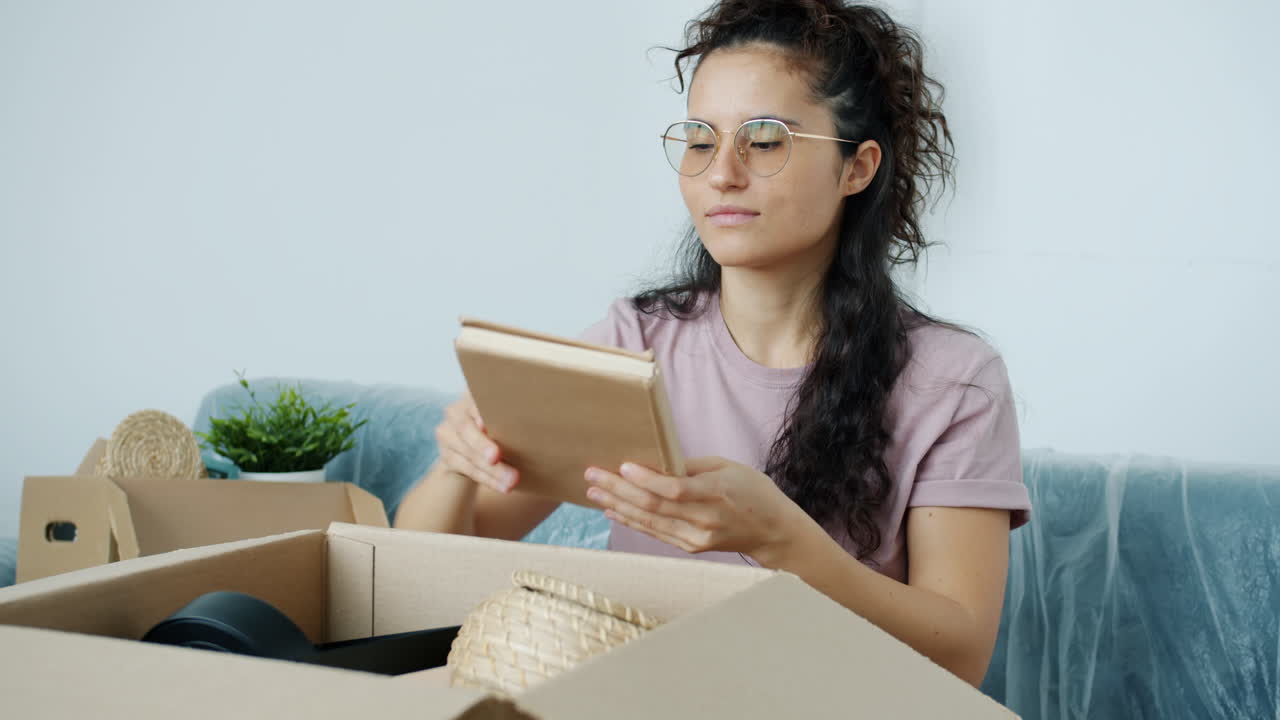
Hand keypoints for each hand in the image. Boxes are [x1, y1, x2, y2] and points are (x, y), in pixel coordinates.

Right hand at [433, 390, 518, 492]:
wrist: (477, 445)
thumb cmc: (503, 425)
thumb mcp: (506, 416)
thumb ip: (513, 415)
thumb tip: (541, 418)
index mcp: (472, 394)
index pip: (473, 399)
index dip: (477, 410)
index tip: (484, 422)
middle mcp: (455, 411)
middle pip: (466, 429)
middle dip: (482, 445)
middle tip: (496, 457)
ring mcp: (447, 434)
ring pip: (469, 454)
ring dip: (492, 470)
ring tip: (512, 481)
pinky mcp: (447, 456)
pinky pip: (467, 469)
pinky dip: (488, 480)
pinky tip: (503, 487)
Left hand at [583, 456, 805, 558]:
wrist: (773, 532)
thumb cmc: (753, 491)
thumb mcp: (728, 467)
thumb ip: (691, 465)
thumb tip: (655, 460)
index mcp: (717, 493)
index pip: (674, 489)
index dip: (646, 480)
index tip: (622, 466)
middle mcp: (705, 519)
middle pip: (654, 506)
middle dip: (619, 490)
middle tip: (593, 475)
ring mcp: (697, 538)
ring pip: (649, 522)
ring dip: (618, 506)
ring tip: (594, 492)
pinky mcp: (691, 547)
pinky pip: (655, 533)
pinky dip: (632, 521)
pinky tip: (613, 510)